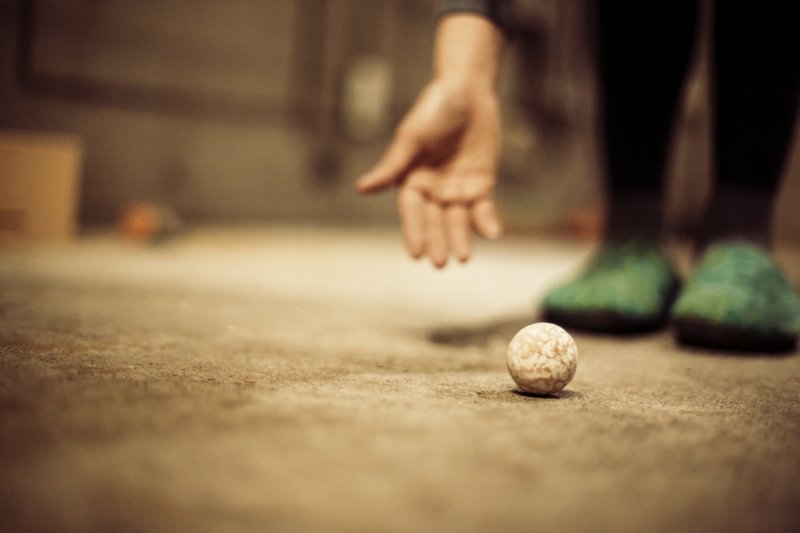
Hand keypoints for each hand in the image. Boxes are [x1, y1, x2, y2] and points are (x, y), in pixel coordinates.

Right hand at [356, 81, 502, 266]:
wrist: (467, 91)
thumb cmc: (433, 110)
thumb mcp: (411, 137)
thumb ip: (392, 166)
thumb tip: (362, 189)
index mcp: (411, 179)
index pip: (411, 211)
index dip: (413, 230)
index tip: (416, 253)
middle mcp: (432, 189)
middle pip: (434, 220)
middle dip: (437, 241)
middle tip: (438, 263)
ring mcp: (457, 189)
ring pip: (458, 219)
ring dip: (460, 238)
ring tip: (462, 258)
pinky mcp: (480, 185)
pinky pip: (483, 208)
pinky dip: (487, 221)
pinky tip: (493, 233)